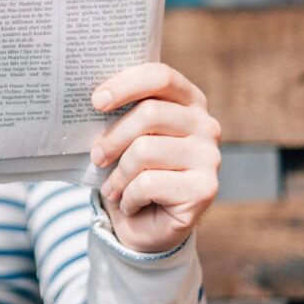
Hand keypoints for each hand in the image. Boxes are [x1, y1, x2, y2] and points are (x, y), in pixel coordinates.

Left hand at [90, 63, 220, 252]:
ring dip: (119, 174)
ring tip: (113, 187)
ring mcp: (210, 157)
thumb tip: (93, 99)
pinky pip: (149, 183)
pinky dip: (128, 197)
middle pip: (150, 113)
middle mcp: (206, 125)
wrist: (146, 226)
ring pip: (145, 150)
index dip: (126, 84)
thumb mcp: (124, 137)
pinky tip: (130, 204)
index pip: (161, 76)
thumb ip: (119, 114)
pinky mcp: (205, 189)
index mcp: (188, 101)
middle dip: (113, 137)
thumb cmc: (131, 172)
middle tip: (96, 157)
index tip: (96, 101)